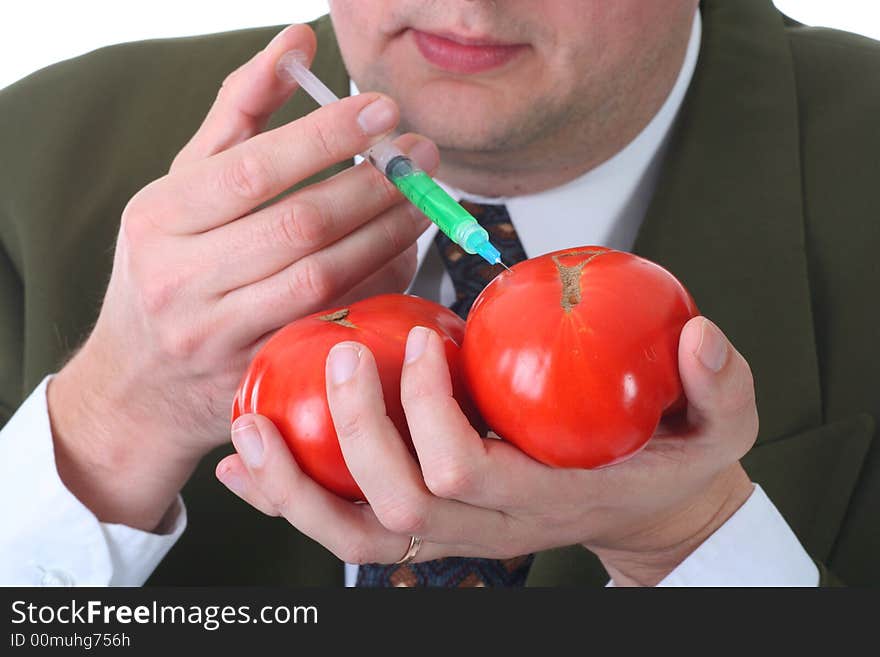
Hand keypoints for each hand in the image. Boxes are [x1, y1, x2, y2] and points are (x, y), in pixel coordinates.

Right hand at [47, 24, 439, 530]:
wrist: (138, 384)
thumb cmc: (168, 266)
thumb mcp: (183, 186)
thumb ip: (239, 113)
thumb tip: (297, 42)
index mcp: (159, 218)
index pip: (254, 169)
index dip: (326, 136)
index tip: (383, 109)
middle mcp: (181, 280)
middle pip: (299, 225)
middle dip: (374, 186)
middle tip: (421, 156)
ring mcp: (220, 336)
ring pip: (325, 277)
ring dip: (387, 234)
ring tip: (424, 199)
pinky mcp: (256, 373)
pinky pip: (334, 321)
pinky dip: (376, 283)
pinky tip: (403, 251)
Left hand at [218, 316, 757, 585]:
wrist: (637, 507)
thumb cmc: (667, 459)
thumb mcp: (718, 424)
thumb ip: (719, 384)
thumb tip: (701, 335)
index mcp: (541, 496)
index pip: (466, 472)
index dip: (430, 413)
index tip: (423, 340)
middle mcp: (485, 527)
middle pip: (397, 503)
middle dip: (356, 432)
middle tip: (339, 353)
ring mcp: (449, 533)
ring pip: (355, 532)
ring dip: (295, 484)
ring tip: (250, 427)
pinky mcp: (425, 522)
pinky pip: (345, 523)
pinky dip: (292, 495)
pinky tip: (249, 459)